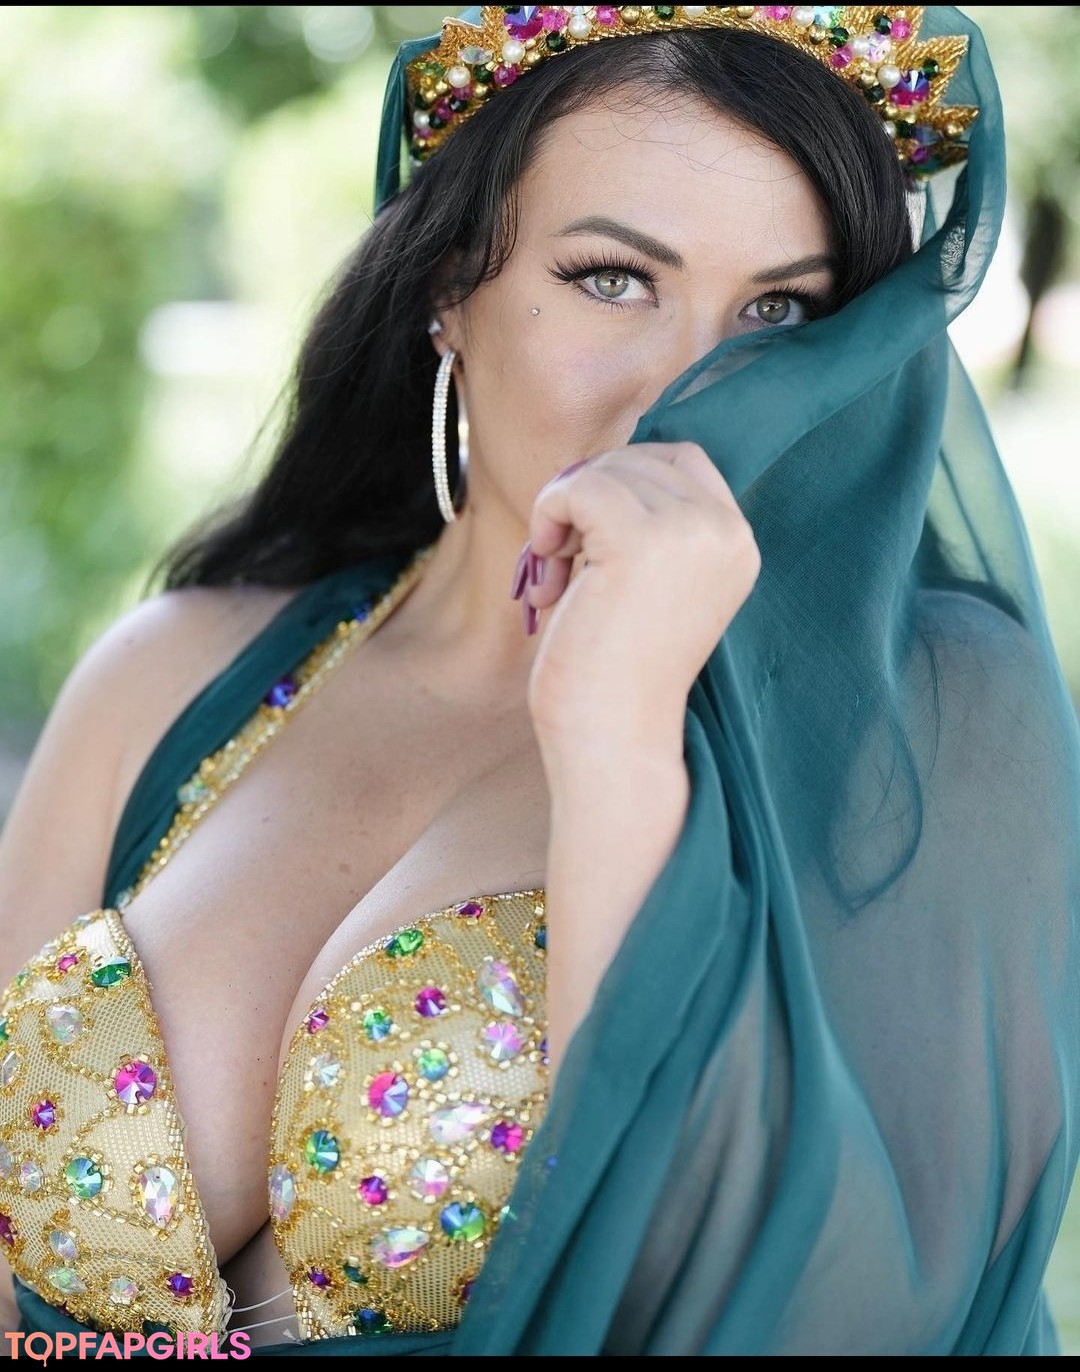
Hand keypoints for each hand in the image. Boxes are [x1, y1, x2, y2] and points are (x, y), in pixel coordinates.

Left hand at [516, 443, 760, 760]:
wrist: (614, 737)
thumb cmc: (617, 672)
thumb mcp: (652, 583)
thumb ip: (650, 525)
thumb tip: (597, 467)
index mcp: (737, 543)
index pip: (682, 458)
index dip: (625, 480)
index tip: (591, 536)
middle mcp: (725, 530)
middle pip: (639, 459)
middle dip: (588, 499)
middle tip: (564, 564)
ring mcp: (689, 531)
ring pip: (605, 471)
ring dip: (562, 515)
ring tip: (557, 581)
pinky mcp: (641, 539)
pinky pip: (577, 488)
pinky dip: (547, 519)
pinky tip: (548, 579)